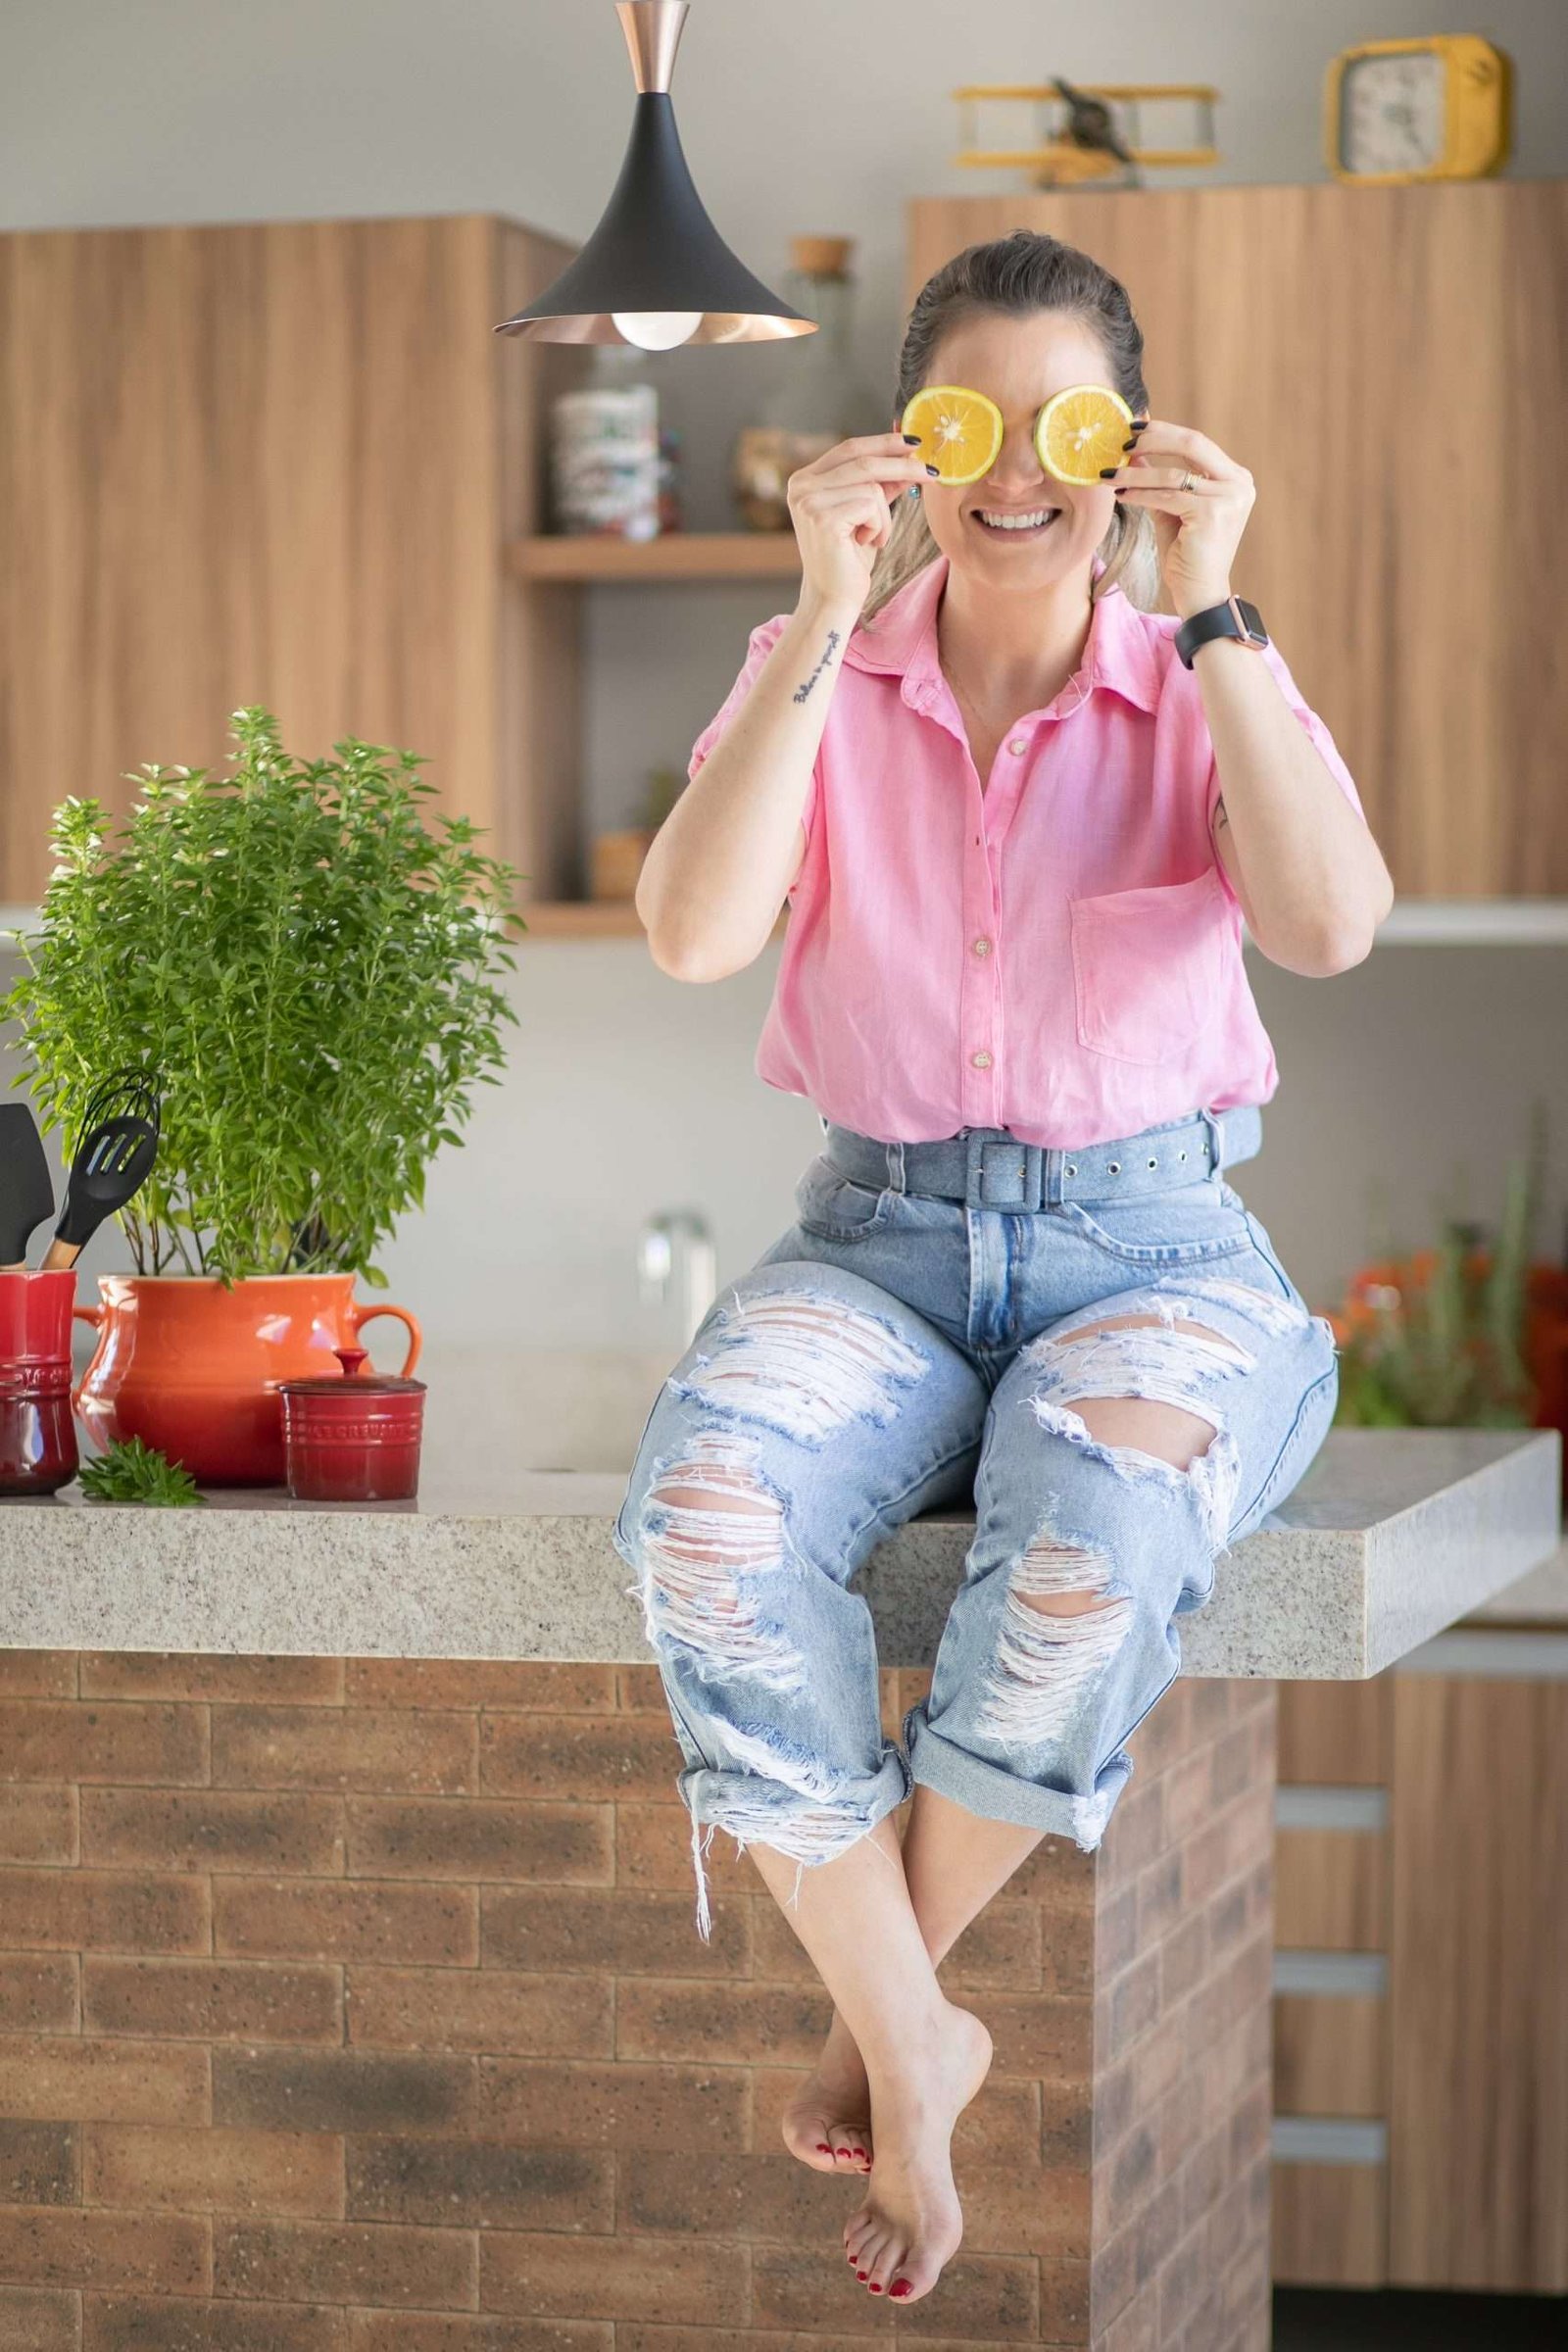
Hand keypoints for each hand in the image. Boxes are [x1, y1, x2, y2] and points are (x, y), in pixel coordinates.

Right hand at [787, 431, 933, 612]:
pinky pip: (871, 506)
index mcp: (805, 479)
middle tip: (932, 472)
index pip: (849, 449)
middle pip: (862, 461)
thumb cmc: (848, 559)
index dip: (883, 443)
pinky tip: (866, 544)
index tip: (914, 442)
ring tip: (873, 538)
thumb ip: (881, 484)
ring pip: (870, 485)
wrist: (833, 600)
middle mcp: (801, 486)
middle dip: (902, 465)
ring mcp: (809, 501)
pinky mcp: (823, 518)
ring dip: (884, 515)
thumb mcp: (867, 514)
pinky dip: (879, 526)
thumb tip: (910, 455)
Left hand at [1103, 418, 1255, 619]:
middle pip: (1192, 443)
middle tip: (1121, 441)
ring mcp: (1229, 497)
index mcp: (1235, 477)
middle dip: (1153, 438)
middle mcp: (1238, 483)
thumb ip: (1158, 476)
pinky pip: (1167, 496)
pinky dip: (1140, 494)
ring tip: (1108, 474)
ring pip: (1173, 473)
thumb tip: (1133, 447)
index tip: (1133, 428)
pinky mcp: (1212, 514)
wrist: (1200, 594)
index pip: (1196, 443)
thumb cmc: (1188, 554)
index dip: (1164, 431)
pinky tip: (1120, 495)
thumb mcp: (1172, 507)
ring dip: (1136, 472)